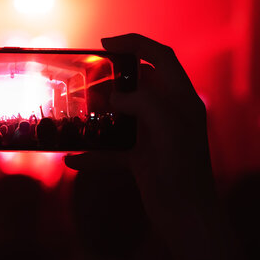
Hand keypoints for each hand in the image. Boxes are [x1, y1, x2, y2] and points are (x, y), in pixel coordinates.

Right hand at [66, 33, 213, 214]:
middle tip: (87, 79)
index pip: (161, 56)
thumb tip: (114, 99)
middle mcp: (169, 113)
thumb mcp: (167, 126)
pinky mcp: (141, 157)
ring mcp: (154, 135)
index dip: (135, 43)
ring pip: (123, 113)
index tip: (104, 43)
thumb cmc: (182, 170)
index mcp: (182, 99)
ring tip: (79, 110)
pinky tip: (73, 160)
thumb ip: (142, 102)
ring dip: (101, 112)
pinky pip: (113, 149)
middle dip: (113, 77)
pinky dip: (94, 154)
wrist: (185, 216)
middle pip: (139, 82)